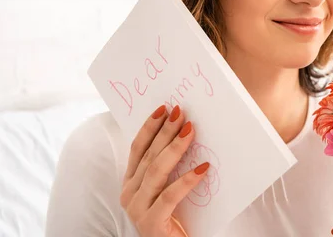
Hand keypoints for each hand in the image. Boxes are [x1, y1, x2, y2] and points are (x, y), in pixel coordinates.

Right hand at [120, 105, 209, 236]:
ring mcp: (138, 210)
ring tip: (190, 131)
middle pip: (148, 156)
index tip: (163, 108)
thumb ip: (170, 168)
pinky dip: (186, 181)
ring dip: (174, 148)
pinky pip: (169, 197)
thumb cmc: (173, 218)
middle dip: (165, 132)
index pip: (137, 148)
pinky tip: (203, 169)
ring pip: (155, 172)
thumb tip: (188, 133)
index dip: (149, 127)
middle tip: (180, 112)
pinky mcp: (151, 224)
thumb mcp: (168, 189)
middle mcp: (129, 194)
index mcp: (131, 183)